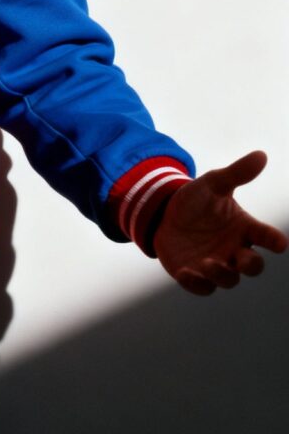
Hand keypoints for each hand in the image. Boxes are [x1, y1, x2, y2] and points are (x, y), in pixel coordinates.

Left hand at [154, 150, 287, 294]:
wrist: (164, 212)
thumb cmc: (196, 200)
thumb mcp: (213, 184)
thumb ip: (236, 173)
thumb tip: (262, 155)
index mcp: (244, 228)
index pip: (266, 236)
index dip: (274, 240)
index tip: (278, 242)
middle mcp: (234, 250)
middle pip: (252, 266)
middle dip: (251, 265)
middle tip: (242, 258)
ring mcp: (215, 265)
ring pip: (228, 279)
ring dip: (221, 274)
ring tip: (207, 262)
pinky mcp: (194, 274)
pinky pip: (200, 286)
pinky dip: (195, 283)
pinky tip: (185, 274)